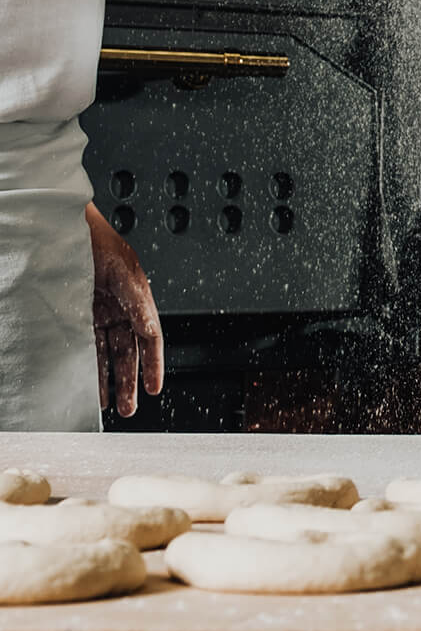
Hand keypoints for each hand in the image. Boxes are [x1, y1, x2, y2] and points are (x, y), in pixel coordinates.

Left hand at [87, 202, 163, 417]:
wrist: (54, 223)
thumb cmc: (90, 235)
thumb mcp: (120, 269)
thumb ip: (138, 301)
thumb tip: (152, 330)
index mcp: (137, 292)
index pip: (150, 335)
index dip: (154, 364)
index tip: (155, 388)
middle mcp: (119, 304)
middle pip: (128, 350)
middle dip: (130, 380)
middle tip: (130, 407)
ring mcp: (96, 310)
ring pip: (106, 353)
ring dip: (108, 380)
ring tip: (109, 404)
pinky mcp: (75, 312)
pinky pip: (84, 345)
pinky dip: (87, 366)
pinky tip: (87, 383)